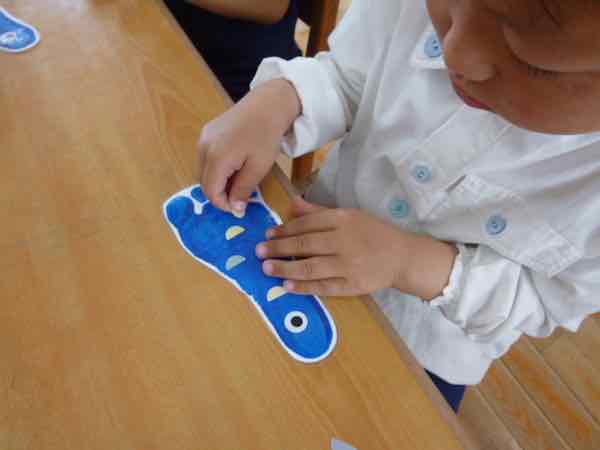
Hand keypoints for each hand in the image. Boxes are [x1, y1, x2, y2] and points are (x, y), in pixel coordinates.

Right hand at [197, 79, 300, 213]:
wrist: (267, 104)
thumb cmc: (266, 136)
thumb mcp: (259, 167)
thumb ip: (243, 190)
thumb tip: (234, 209)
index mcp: (216, 158)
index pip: (210, 191)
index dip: (223, 204)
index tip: (239, 208)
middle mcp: (203, 148)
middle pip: (204, 182)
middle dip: (220, 194)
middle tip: (240, 197)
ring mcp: (203, 138)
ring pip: (204, 171)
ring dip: (218, 182)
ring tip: (239, 182)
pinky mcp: (207, 132)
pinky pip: (206, 158)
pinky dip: (217, 169)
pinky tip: (234, 167)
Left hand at [255, 197, 457, 298]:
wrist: (402, 257)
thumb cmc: (373, 233)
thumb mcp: (349, 215)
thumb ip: (318, 212)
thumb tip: (291, 203)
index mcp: (344, 220)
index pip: (308, 224)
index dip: (285, 229)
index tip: (269, 234)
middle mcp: (345, 241)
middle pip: (305, 244)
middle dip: (279, 248)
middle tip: (259, 252)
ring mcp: (349, 265)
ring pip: (311, 267)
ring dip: (285, 267)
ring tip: (266, 268)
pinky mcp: (352, 286)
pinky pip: (323, 287)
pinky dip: (304, 287)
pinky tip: (287, 285)